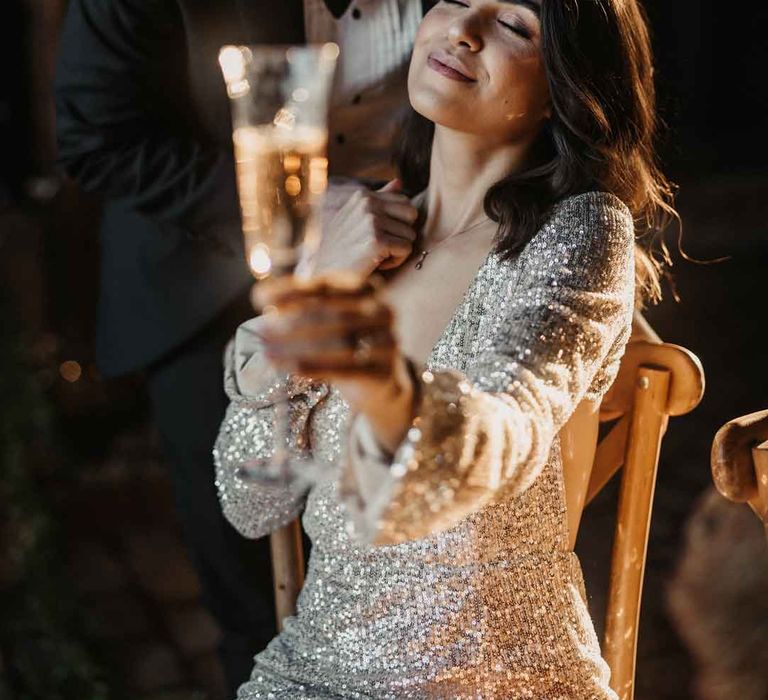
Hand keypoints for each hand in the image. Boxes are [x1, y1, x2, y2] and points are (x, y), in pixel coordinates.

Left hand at [254, 274, 415, 452]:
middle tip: (261, 331)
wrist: (382, 382)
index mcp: (368, 288)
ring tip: (268, 352)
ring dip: (297, 347)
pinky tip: (289, 367)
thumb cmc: (348, 340)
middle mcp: (382, 311)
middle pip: (330, 314)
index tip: (258, 298)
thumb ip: (303, 302)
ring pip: (337, 342)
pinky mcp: (384, 371)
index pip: (325, 285)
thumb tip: (261, 293)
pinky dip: (313, 367)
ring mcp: (388, 341)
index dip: (290, 290)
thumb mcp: (330, 316)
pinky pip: (344, 369)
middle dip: (291, 323)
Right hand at [311, 179, 418, 277]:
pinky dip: (395, 261)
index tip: (381, 235)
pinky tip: (377, 263)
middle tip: (383, 246)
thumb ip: (379, 199)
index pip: (405, 202)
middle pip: (412, 216)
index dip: (399, 222)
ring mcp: (372, 222)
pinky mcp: (376, 241)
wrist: (323, 271)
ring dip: (397, 250)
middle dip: (402, 233)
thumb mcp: (356, 217)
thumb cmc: (341, 247)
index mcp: (364, 196)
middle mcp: (368, 204)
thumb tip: (399, 182)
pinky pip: (406, 249)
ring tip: (376, 255)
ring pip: (410, 235)